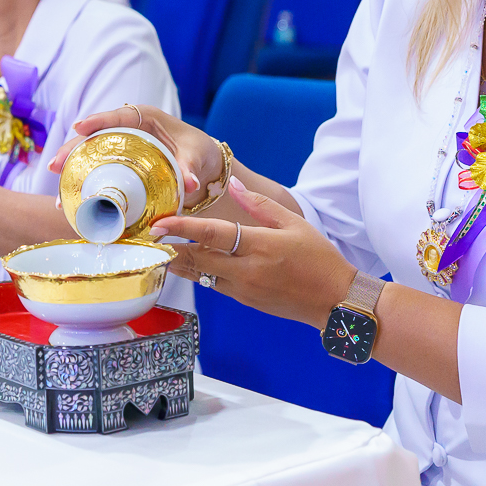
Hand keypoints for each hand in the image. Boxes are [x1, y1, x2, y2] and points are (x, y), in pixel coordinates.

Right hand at [47, 103, 211, 199]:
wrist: (206, 168)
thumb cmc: (200, 151)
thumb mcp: (197, 155)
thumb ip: (190, 167)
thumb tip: (188, 184)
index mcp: (146, 118)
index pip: (119, 115)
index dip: (97, 121)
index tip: (78, 127)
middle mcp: (129, 130)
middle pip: (94, 137)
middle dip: (71, 150)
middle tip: (53, 166)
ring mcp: (122, 149)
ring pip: (90, 155)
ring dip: (71, 171)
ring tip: (58, 192)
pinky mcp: (121, 166)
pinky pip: (98, 172)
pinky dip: (85, 185)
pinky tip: (72, 202)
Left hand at [152, 177, 351, 326]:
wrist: (336, 302)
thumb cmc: (320, 259)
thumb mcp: (294, 223)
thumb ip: (259, 204)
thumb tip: (232, 183)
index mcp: (260, 247)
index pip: (213, 235)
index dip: (183, 228)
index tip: (160, 224)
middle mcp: (248, 271)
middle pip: (198, 259)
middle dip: (171, 249)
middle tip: (148, 238)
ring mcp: (244, 290)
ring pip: (202, 275)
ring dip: (180, 264)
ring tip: (158, 251)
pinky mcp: (245, 301)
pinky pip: (215, 285)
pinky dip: (200, 273)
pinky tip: (188, 263)